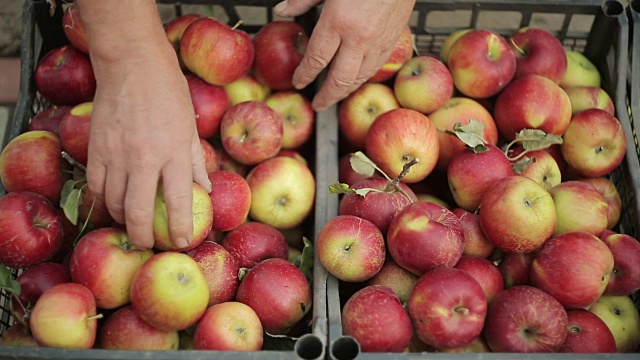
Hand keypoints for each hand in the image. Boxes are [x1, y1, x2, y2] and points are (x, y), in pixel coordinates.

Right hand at [86, 43, 209, 249]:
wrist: (132, 64)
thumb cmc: (168, 92)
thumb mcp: (190, 127)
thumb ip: (195, 162)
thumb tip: (204, 190)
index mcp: (174, 152)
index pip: (180, 201)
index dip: (181, 228)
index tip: (182, 243)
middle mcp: (144, 158)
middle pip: (138, 212)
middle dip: (143, 237)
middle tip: (149, 245)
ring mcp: (116, 155)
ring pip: (112, 203)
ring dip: (122, 220)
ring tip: (132, 224)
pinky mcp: (96, 148)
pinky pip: (95, 186)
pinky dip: (103, 200)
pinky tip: (112, 203)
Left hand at [275, 0, 415, 110]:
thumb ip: (303, 0)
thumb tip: (282, 10)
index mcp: (338, 21)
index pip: (316, 59)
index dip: (305, 74)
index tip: (298, 81)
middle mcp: (359, 36)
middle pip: (340, 79)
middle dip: (327, 96)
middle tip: (318, 104)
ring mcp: (379, 40)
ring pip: (361, 77)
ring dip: (346, 90)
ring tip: (335, 96)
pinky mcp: (394, 37)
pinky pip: (377, 66)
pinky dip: (364, 77)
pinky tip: (357, 78)